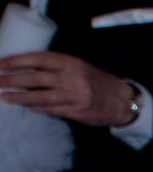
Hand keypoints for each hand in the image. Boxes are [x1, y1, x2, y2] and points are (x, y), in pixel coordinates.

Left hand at [0, 52, 137, 126]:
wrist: (121, 100)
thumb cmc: (95, 81)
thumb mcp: (78, 67)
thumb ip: (57, 68)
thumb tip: (27, 69)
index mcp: (71, 63)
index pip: (39, 59)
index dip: (18, 61)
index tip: (1, 63)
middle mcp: (72, 79)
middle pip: (35, 79)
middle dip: (13, 80)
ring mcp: (74, 97)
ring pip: (40, 97)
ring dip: (20, 98)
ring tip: (5, 97)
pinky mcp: (76, 111)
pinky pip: (51, 110)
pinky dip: (36, 108)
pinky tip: (25, 106)